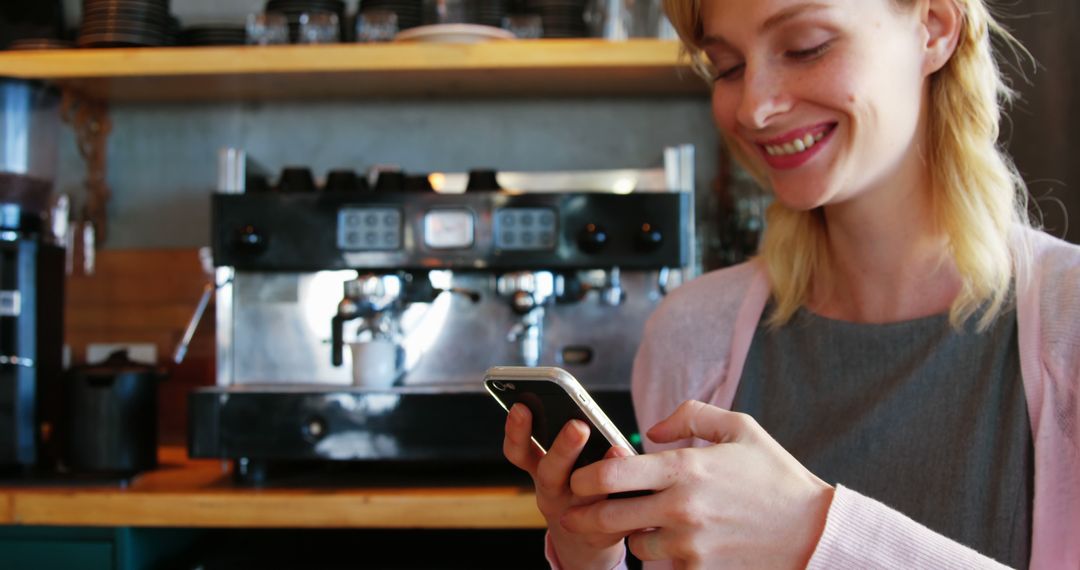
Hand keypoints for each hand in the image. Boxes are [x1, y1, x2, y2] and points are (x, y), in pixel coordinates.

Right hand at [502, 403, 630, 568]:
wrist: (583, 543)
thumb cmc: (578, 487)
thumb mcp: (562, 465)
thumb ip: (567, 439)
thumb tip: (581, 413)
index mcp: (540, 469)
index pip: (519, 450)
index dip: (517, 430)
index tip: (521, 407)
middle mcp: (551, 492)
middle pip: (550, 472)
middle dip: (563, 448)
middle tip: (578, 426)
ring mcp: (572, 516)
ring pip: (584, 497)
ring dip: (599, 475)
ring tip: (615, 451)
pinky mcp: (597, 535)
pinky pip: (613, 518)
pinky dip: (626, 501)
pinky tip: (639, 487)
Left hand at [561, 400, 834, 569]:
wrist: (814, 532)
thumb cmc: (777, 478)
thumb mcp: (740, 428)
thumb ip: (690, 416)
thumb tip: (652, 430)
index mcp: (686, 467)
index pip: (613, 472)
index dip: (586, 476)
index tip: (580, 478)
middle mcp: (682, 507)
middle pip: (608, 515)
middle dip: (586, 513)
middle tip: (577, 510)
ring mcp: (689, 544)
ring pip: (635, 545)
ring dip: (632, 535)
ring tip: (642, 523)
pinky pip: (663, 566)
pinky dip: (662, 555)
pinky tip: (672, 542)